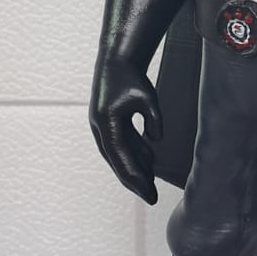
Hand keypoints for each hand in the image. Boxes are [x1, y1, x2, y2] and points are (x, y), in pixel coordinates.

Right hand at [89, 55, 161, 204]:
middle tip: (151, 197)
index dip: (136, 178)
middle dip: (134, 181)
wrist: (116, 58)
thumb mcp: (147, 97)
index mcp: (107, 124)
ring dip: (134, 168)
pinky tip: (149, 161)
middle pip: (117, 162)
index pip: (121, 158)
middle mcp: (101, 129)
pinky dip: (134, 154)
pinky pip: (121, 144)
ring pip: (119, 155)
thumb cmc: (131, 76)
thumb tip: (156, 141)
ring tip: (150, 184)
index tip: (149, 193)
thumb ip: (153, 119)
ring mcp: (102, 127)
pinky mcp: (109, 122)